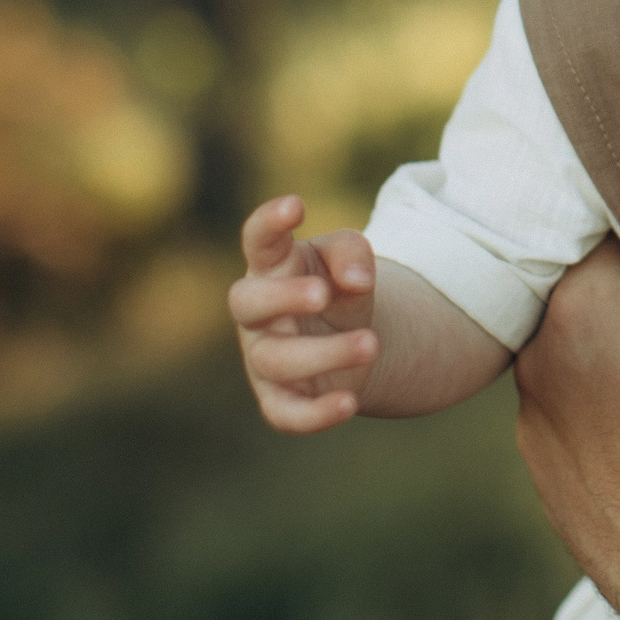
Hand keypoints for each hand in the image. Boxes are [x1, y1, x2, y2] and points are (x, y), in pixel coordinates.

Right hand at [229, 193, 380, 432]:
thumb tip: (357, 280)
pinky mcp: (280, 400)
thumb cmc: (340, 286)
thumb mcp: (352, 259)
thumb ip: (353, 254)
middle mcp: (258, 314)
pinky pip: (287, 414)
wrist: (352, 337)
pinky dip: (316, 414)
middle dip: (282, 296)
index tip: (296, 205)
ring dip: (325, 353)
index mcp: (271, 267)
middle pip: (247, 302)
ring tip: (371, 343)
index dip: (268, 222)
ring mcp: (264, 358)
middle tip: (323, 293)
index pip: (257, 240)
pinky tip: (349, 403)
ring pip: (277, 360)